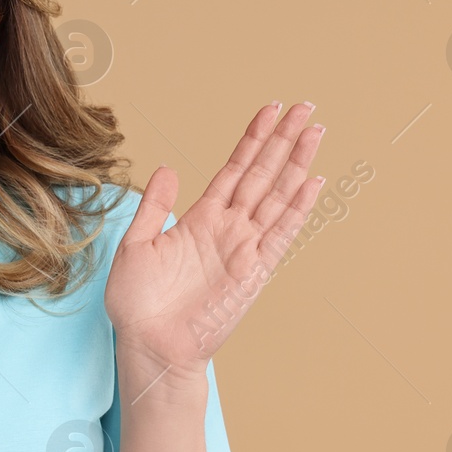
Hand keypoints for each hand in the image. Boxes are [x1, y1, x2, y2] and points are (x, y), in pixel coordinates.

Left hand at [104, 101, 325, 385]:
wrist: (150, 345)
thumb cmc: (138, 303)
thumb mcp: (135, 246)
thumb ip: (154, 207)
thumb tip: (167, 168)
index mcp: (200, 219)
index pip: (234, 169)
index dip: (253, 139)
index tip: (271, 110)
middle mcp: (228, 229)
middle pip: (263, 174)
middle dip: (284, 140)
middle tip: (306, 106)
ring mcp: (244, 248)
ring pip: (277, 196)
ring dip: (297, 163)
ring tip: (316, 130)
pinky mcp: (254, 271)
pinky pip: (280, 233)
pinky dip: (297, 207)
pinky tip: (314, 181)